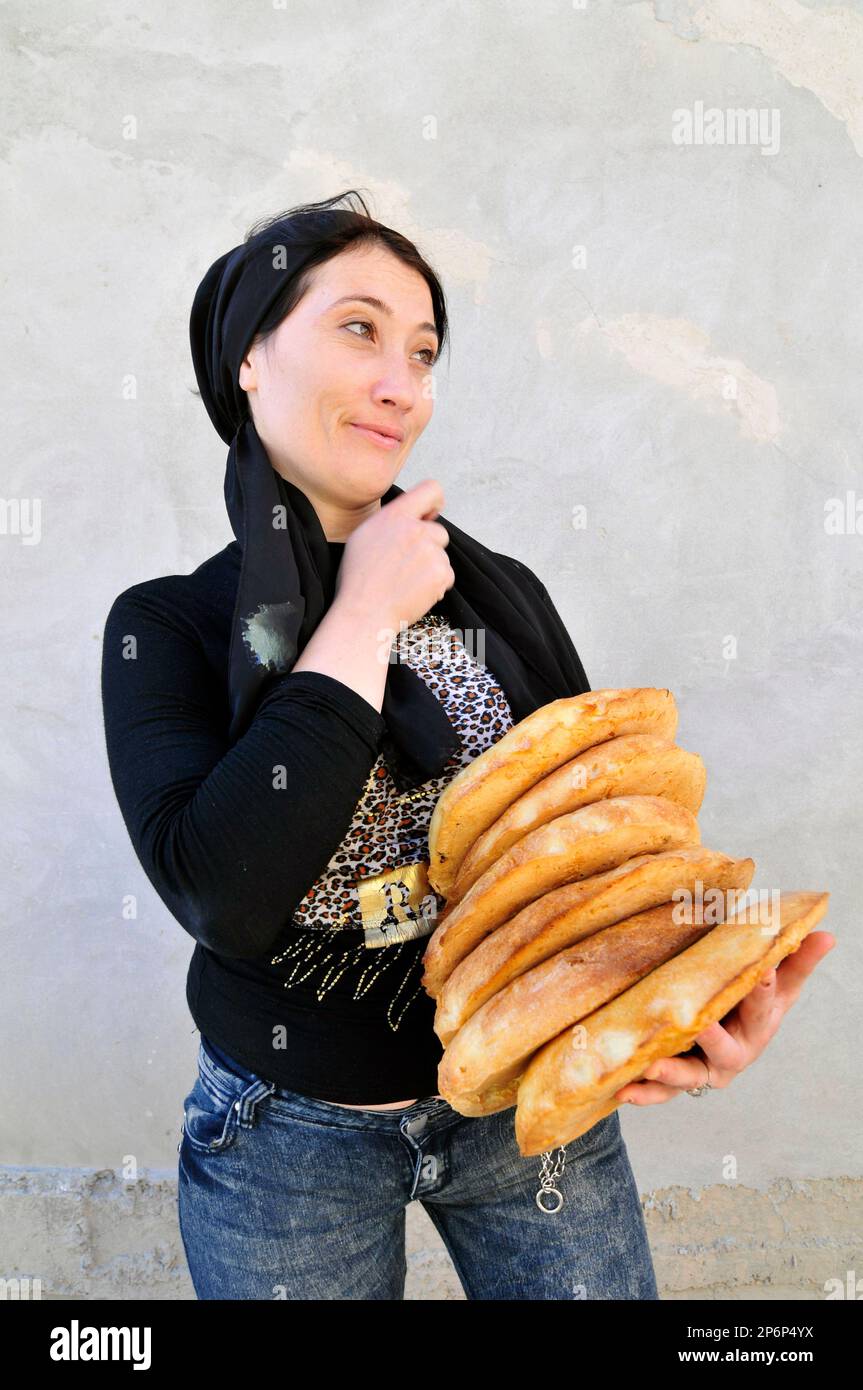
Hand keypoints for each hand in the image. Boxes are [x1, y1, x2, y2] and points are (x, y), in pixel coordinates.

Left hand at [614, 930, 835, 1106]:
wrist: (725, 1042)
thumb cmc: (750, 1006)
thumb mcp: (776, 985)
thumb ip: (797, 960)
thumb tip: (827, 933)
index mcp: (759, 1024)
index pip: (764, 1004)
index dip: (765, 988)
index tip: (762, 969)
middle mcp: (734, 1052)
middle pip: (728, 1047)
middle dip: (716, 1036)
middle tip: (703, 1023)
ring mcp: (706, 1070)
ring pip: (691, 1076)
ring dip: (673, 1073)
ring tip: (653, 1065)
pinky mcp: (679, 1081)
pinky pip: (661, 1092)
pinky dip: (644, 1093)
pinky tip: (625, 1091)